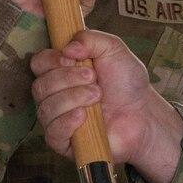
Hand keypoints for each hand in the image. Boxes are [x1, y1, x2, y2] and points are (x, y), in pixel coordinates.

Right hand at [31, 31, 182, 182]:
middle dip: (67, 79)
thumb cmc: (127, 83)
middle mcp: (55, 95)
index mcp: (61, 71)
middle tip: (94, 79)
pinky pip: (52, 134)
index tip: (71, 59)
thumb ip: (91, 39)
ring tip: (97, 96)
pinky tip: (83, 115)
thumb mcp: (113, 49)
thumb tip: (67, 47)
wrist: (143, 113)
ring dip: (73, 98)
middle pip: (40, 86)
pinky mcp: (66, 143)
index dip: (51, 60)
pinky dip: (66, 122)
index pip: (38, 64)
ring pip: (46, 109)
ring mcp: (58, 120)